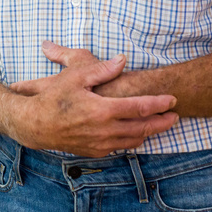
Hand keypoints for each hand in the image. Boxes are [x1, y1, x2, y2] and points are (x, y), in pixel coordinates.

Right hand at [6, 42, 178, 156]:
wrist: (35, 125)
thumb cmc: (53, 97)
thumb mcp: (75, 77)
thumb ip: (102, 69)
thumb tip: (122, 60)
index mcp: (103, 110)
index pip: (140, 108)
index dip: (159, 104)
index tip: (173, 100)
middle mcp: (105, 130)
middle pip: (143, 127)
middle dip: (162, 122)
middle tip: (176, 115)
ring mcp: (101, 143)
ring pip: (134, 140)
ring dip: (149, 132)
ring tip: (160, 124)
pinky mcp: (95, 151)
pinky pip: (121, 147)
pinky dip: (132, 139)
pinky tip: (136, 133)